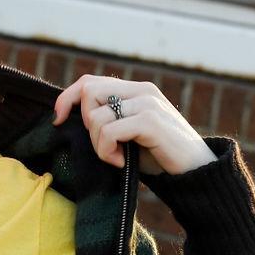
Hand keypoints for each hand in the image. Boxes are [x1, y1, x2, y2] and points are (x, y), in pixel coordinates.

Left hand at [53, 75, 213, 175]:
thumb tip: (70, 118)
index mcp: (136, 90)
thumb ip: (110, 119)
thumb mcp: (131, 133)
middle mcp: (141, 91)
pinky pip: (109, 131)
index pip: (89, 82)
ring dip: (98, 145)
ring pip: (96, 117)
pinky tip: (121, 162)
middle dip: (85, 125)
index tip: (57, 120)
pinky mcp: (151, 121)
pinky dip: (107, 151)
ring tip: (116, 158)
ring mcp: (147, 103)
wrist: (197, 172)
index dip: (67, 98)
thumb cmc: (160, 156)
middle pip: (88, 92)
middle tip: (104, 147)